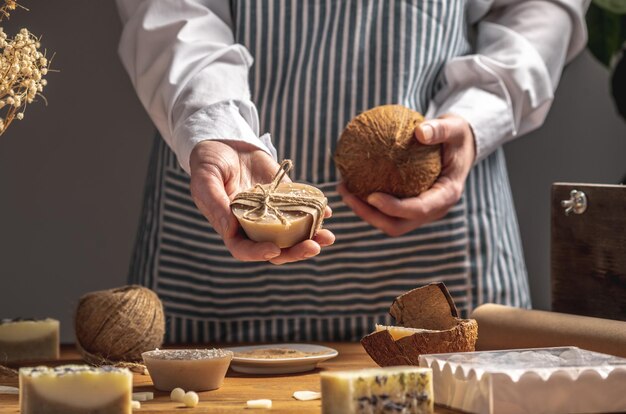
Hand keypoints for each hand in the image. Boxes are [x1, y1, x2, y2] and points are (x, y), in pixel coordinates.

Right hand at [189, 140, 334, 263]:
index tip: (275, 250)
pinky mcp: (283, 196)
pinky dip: (315, 213)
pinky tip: (327, 211)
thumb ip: (215, 204)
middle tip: (314, 247)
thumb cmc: (208, 162)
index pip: (244, 249)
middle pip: (275, 247)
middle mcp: (253, 224)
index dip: (258, 253)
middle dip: (295, 252)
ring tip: (329, 237)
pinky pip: (301, 208)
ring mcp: (270, 211)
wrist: (224, 143)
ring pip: (292, 233)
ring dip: (311, 237)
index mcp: (230, 226)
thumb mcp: (205, 180)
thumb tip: (230, 230)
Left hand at [337, 114, 475, 236]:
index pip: (418, 210)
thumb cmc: (456, 136)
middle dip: (370, 216)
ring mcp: (420, 212)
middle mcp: (433, 210)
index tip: (371, 196)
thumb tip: (420, 132)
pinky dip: (367, 201)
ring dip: (363, 211)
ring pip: (388, 222)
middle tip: (348, 195)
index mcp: (446, 196)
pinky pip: (386, 210)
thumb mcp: (454, 127)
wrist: (460, 147)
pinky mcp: (409, 206)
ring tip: (343, 188)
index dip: (394, 208)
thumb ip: (440, 129)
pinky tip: (349, 182)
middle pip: (398, 225)